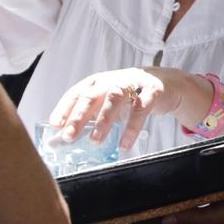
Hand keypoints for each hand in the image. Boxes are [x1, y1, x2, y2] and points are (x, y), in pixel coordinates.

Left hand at [47, 66, 208, 145]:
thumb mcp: (109, 102)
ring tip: (95, 141)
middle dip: (79, 116)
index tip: (55, 124)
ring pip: (115, 99)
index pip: (78, 92)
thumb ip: (89, 117)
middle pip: (93, 95)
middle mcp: (114, 79)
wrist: (167, 83)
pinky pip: (140, 109)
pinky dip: (131, 128)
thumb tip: (62, 138)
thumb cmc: (132, 95)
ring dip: (103, 120)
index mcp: (100, 81)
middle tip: (69, 136)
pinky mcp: (153, 91)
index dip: (65, 107)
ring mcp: (134, 83)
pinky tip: (124, 144)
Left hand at [133, 190, 223, 223]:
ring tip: (145, 209)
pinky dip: (177, 210)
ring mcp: (209, 223)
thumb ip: (191, 218)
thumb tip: (165, 222)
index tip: (125, 216)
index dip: (144, 222)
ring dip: (161, 214)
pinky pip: (190, 213)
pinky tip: (175, 204)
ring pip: (177, 219)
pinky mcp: (217, 215)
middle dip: (149, 219)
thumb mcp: (217, 215)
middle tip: (129, 211)